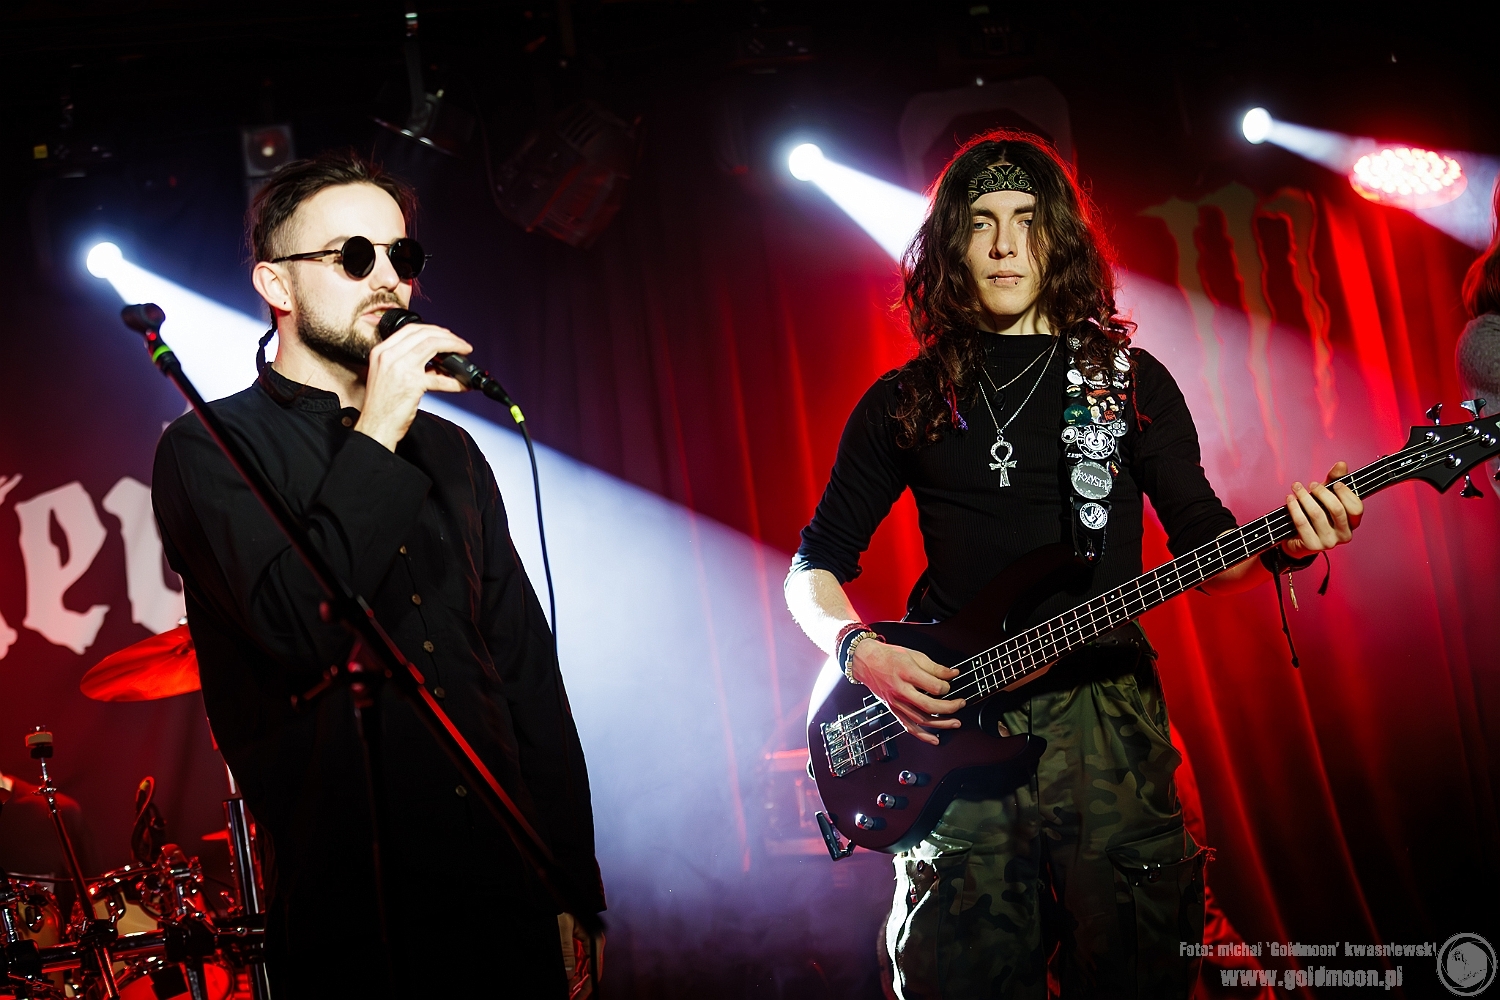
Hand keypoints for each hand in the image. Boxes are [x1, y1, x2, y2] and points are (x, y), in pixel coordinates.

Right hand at [355, 322, 471, 450]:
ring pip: (434, 345)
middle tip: (461, 344)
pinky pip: (441, 378)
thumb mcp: (389, 376)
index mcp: (381, 351)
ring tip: (465, 354)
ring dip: (454, 348)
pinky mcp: (412, 383)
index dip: (432, 329)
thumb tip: (436, 362)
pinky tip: (463, 384)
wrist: (375, 427)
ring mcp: (400, 367)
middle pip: (424, 334)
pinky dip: (456, 381)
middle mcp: (388, 355)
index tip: (446, 335)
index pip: (410, 330)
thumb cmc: (382, 406)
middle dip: (448, 336)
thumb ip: (408, 364)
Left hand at [559, 913, 603, 993]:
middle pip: (592, 970)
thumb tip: (570, 974)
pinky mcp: (580, 947)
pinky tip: (570, 984)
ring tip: (572, 995)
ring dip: (579, 983)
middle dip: (584, 986)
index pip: (595, 966)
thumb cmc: (560, 910)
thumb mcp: (562, 928)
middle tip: (576, 999)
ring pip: (586, 969)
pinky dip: (576, 975)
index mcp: (593, 937)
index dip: (589, 983)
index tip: (583, 995)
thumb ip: (566, 950)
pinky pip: (580, 965)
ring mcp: (587, 945)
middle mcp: (593, 942)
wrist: (554, 901)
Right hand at [849, 639, 964, 745]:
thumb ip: (935, 667)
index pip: (933, 686)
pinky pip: (908, 727)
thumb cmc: (889, 656)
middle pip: (928, 705)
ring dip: (941, 724)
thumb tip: (953, 674)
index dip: (947, 687)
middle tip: (961, 704)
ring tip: (955, 723)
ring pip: (921, 719)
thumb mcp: (914, 655)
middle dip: (949, 707)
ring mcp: (896, 702)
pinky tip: (935, 740)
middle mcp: (900, 690)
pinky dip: (922, 736)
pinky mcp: (893, 710)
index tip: (950, 684)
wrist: (866, 661)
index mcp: (907, 672)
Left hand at [1279, 461, 1363, 558]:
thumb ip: (1335, 480)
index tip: (1335, 484)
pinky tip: (1289, 499)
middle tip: (1311, 484)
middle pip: (1337, 509)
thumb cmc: (1316, 515)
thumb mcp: (1326, 497)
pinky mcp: (1312, 546)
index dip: (1346, 494)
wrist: (1298, 540)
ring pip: (1317, 514)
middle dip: (1322, 492)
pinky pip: (1302, 523)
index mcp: (1352, 523)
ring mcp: (1329, 542)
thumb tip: (1341, 464)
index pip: (1357, 508)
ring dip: (1304, 497)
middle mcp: (1344, 535)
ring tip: (1296, 487)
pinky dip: (1294, 508)